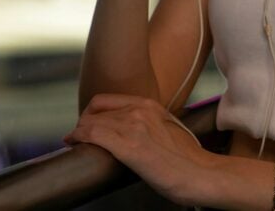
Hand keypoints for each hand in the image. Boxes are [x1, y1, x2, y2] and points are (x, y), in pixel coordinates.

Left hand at [64, 94, 211, 205]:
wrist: (200, 173)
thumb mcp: (169, 128)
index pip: (107, 100)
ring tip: (76, 142)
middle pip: (96, 110)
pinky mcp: (128, 146)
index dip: (92, 112)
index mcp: (150, 105)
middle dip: (83, 123)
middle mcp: (140, 110)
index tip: (88, 124)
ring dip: (79, 132)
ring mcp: (134, 126)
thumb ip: (150, 124)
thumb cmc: (188, 158)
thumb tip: (133, 133)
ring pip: (90, 121)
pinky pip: (92, 134)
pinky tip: (74, 143)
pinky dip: (78, 137)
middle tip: (80, 137)